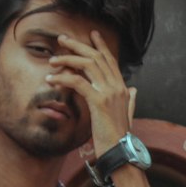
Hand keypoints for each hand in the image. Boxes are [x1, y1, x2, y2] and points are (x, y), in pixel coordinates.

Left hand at [46, 30, 136, 159]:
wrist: (120, 152)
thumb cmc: (119, 138)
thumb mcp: (127, 116)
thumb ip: (130, 101)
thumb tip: (134, 90)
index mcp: (122, 88)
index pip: (110, 60)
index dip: (100, 46)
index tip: (91, 34)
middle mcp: (117, 86)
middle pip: (96, 57)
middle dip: (78, 45)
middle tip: (62, 39)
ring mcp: (109, 92)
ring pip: (87, 64)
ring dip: (67, 59)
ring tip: (53, 59)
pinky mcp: (99, 101)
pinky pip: (78, 82)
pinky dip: (63, 78)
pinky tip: (51, 79)